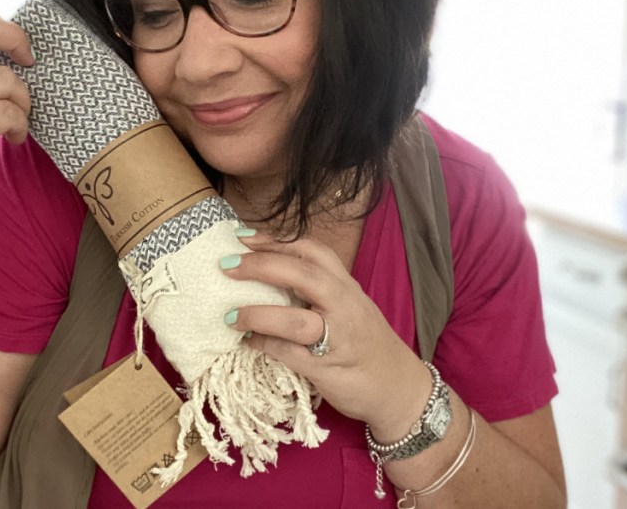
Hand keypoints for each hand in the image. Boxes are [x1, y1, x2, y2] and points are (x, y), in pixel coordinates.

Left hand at [221, 231, 431, 438]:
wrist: (400, 390)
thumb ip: (316, 291)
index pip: (312, 251)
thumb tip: (264, 277)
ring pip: (296, 319)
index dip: (276, 240)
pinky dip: (265, 346)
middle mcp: (344, 306)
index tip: (242, 236)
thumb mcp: (348, 307)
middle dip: (260, 266)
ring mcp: (338, 339)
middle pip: (302, 275)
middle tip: (226, 264)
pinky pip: (290, 355)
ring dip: (258, 314)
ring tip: (229, 316)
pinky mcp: (328, 370)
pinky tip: (247, 343)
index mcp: (346, 286)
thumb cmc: (366, 344)